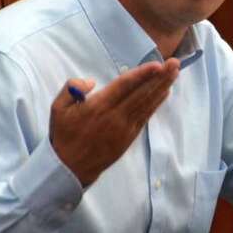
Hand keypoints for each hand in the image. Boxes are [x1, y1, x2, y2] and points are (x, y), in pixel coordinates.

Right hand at [50, 58, 179, 185]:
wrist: (70, 168)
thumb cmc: (64, 135)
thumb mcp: (58, 108)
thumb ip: (71, 88)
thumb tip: (91, 82)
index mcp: (98, 106)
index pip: (125, 86)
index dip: (142, 74)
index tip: (157, 65)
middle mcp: (115, 116)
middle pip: (142, 93)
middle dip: (160, 77)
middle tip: (175, 63)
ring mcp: (124, 128)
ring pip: (147, 103)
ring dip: (162, 87)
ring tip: (174, 73)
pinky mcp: (129, 137)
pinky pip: (145, 116)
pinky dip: (156, 103)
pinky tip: (165, 92)